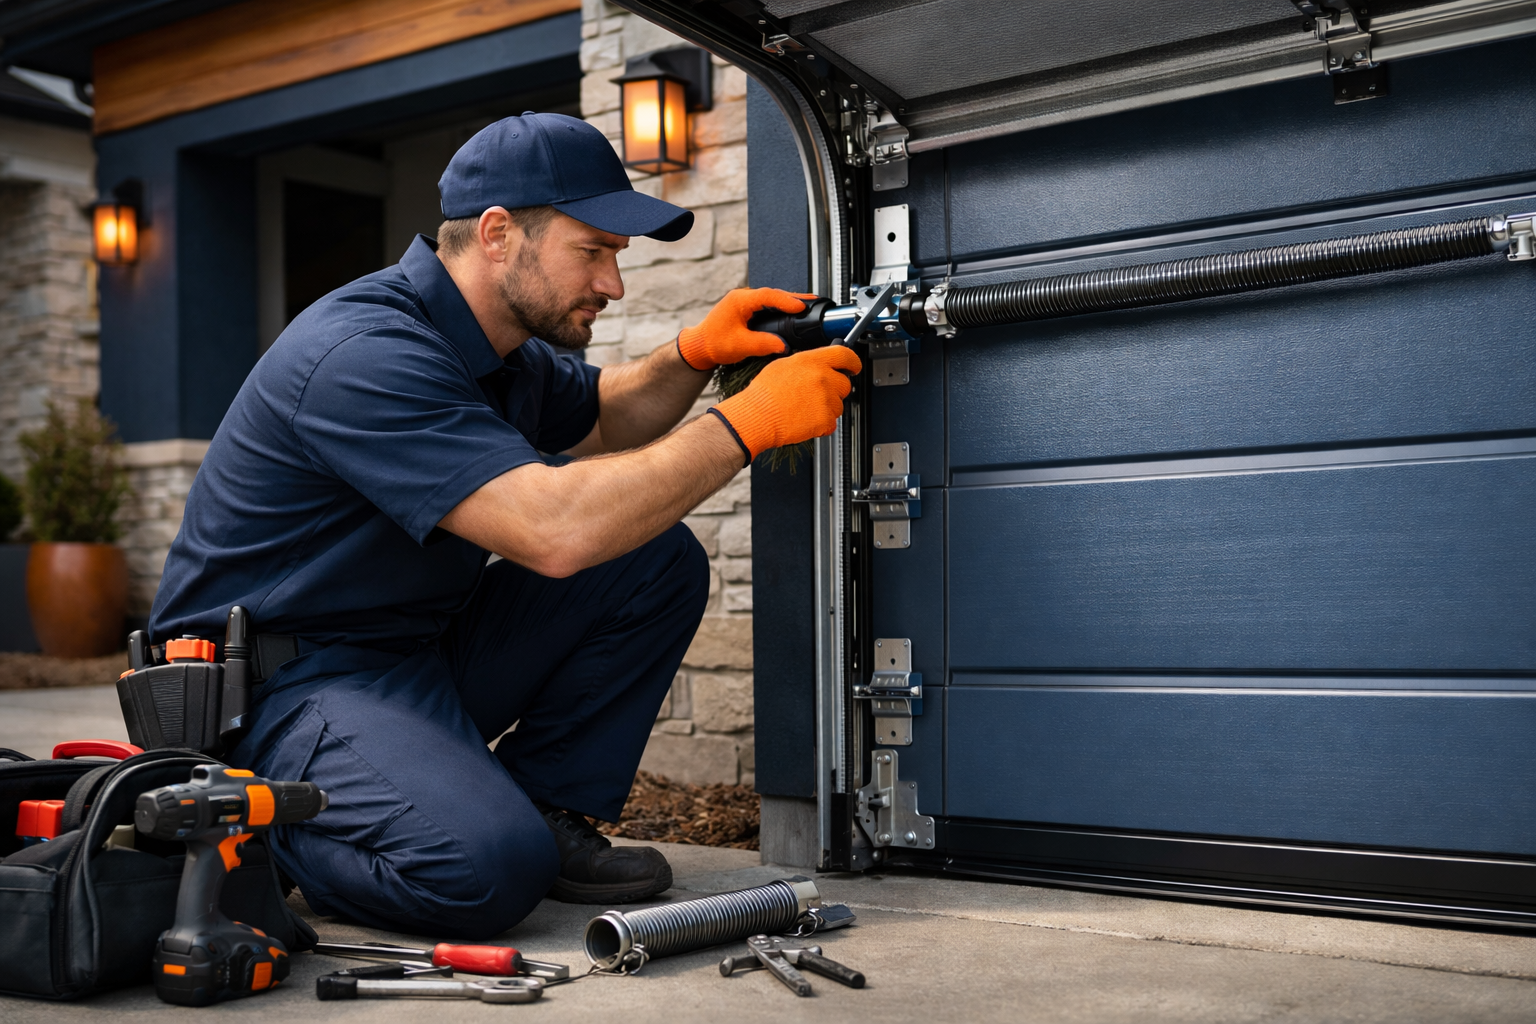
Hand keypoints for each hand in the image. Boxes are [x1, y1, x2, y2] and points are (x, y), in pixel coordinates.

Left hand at [677, 288, 817, 370]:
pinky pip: (767, 304)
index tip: (801, 307)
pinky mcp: (747, 309)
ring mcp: (745, 301)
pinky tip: (791, 311)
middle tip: (813, 301)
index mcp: (739, 301)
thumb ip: (763, 344)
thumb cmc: (714, 344)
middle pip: (773, 294)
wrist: (700, 346)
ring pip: (771, 298)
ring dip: (788, 301)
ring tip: (807, 304)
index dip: (786, 301)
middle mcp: (743, 297)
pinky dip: (780, 307)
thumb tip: (784, 345)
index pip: (768, 296)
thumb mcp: (740, 346)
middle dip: (793, 298)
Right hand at [709, 346, 862, 462]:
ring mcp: (826, 400)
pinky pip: (832, 423)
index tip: (854, 367)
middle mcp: (823, 378)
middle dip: (835, 390)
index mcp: (813, 362)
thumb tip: (816, 364)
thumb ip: (806, 363)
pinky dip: (822, 424)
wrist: (757, 416)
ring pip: (839, 405)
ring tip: (806, 408)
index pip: (845, 355)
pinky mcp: (825, 420)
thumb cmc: (764, 394)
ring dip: (827, 408)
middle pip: (845, 384)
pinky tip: (806, 419)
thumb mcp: (783, 365)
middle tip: (818, 394)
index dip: (853, 362)